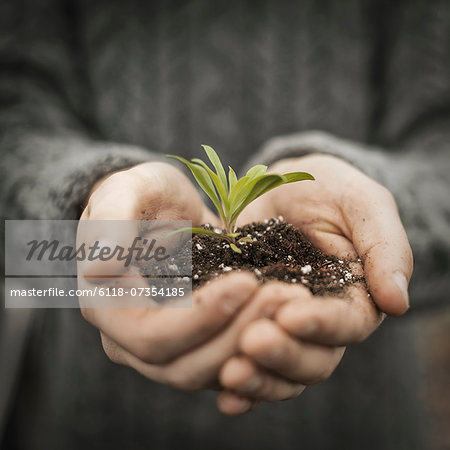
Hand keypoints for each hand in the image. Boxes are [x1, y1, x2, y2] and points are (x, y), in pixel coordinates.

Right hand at [77, 162, 302, 391]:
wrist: (165, 210)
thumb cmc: (143, 196)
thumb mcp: (125, 190)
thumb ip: (110, 220)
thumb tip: (101, 266)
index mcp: (106, 307)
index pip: (151, 335)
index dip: (200, 317)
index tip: (247, 280)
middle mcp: (131, 340)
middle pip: (185, 366)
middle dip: (239, 333)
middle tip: (285, 295)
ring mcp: (166, 347)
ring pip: (212, 371)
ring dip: (257, 342)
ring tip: (294, 303)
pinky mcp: (197, 344)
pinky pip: (229, 362)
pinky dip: (260, 345)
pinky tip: (289, 317)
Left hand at [217, 154, 411, 413]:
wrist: (281, 187)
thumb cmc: (328, 189)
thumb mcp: (362, 205)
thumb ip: (384, 248)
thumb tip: (397, 303)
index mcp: (353, 298)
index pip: (346, 324)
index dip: (320, 324)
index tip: (291, 316)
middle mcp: (319, 323)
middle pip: (312, 360)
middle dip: (283, 355)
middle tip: (252, 342)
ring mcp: (281, 326)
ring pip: (280, 370)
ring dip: (258, 378)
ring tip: (229, 373)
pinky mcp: (248, 323)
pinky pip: (247, 360)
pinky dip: (239, 384)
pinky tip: (222, 392)